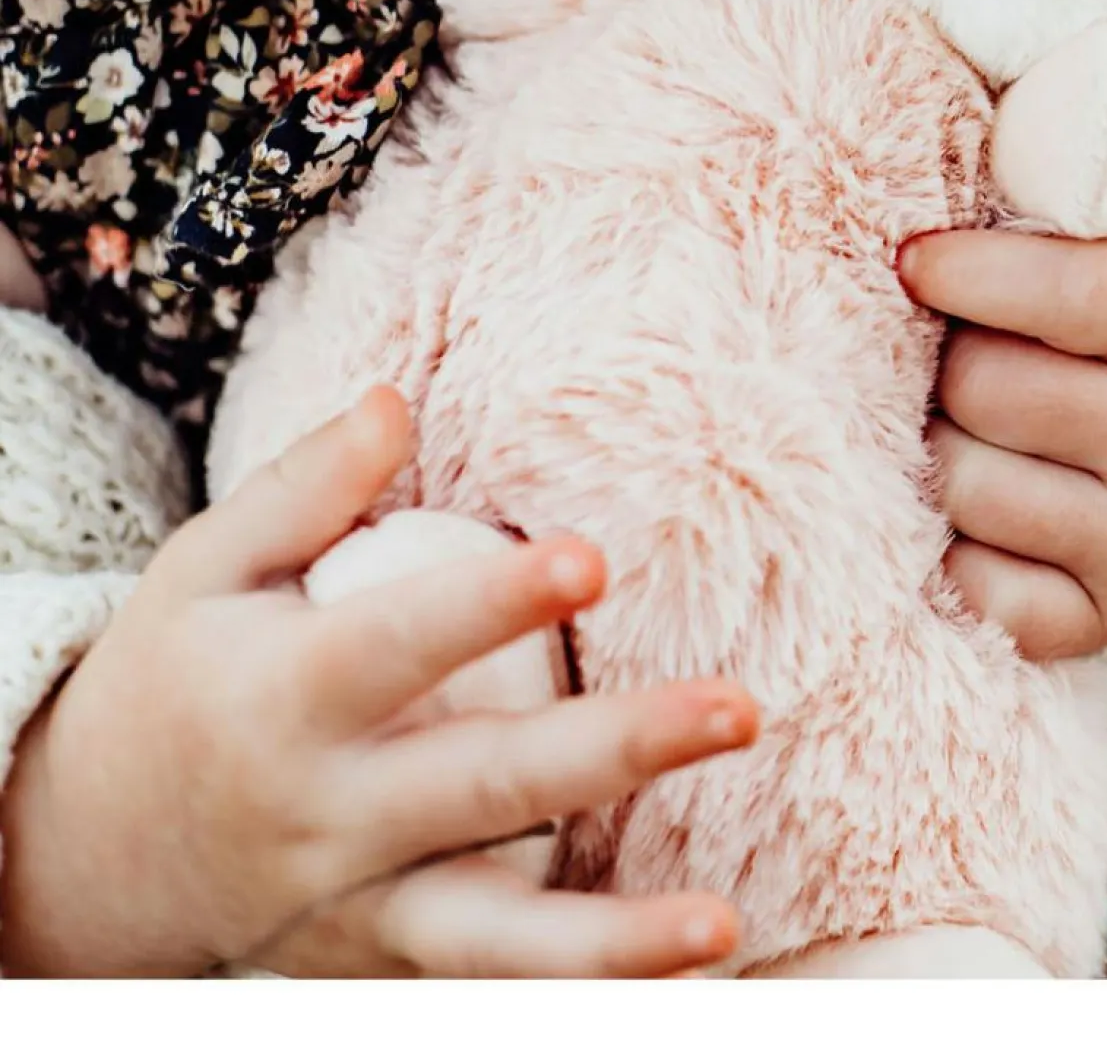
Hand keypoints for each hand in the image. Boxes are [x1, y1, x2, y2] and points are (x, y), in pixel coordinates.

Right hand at [0, 388, 756, 978]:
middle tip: (739, 708)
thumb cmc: (174, 679)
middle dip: (617, 749)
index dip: (494, 602)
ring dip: (614, 940)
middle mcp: (327, 815)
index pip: (403, 643)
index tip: (591, 558)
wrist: (84, 859)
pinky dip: (577, 995)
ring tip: (724, 925)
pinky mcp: (381, 968)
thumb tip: (396, 398)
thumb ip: (305, 487)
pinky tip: (683, 982)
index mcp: (286, 697)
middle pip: (487, 785)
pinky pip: (487, 991)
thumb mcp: (204, 570)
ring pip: (492, 936)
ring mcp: (355, 910)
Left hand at [900, 231, 1106, 661]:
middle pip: (984, 388)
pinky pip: (967, 583)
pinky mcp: (1102, 620)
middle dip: (950, 364)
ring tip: (975, 429)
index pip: (1071, 294)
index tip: (912, 261)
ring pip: (959, 482)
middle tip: (970, 357)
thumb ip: (1046, 223)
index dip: (972, 273)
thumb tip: (918, 242)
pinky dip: (949, 545)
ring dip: (939, 448)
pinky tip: (980, 507)